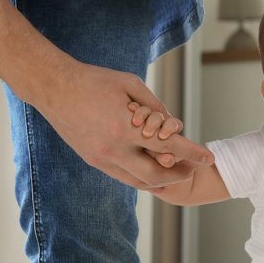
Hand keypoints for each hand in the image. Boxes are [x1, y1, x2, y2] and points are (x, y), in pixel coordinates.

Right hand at [0, 0, 213, 190]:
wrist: (54, 88)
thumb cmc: (95, 81)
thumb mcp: (131, 84)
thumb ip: (155, 106)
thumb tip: (173, 124)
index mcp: (124, 127)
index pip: (168, 146)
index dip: (192, 153)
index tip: (209, 157)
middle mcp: (113, 149)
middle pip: (156, 175)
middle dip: (179, 174)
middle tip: (194, 168)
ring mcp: (102, 159)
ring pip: (139, 181)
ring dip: (160, 180)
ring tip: (176, 172)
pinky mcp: (94, 161)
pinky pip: (123, 176)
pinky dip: (141, 177)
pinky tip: (153, 172)